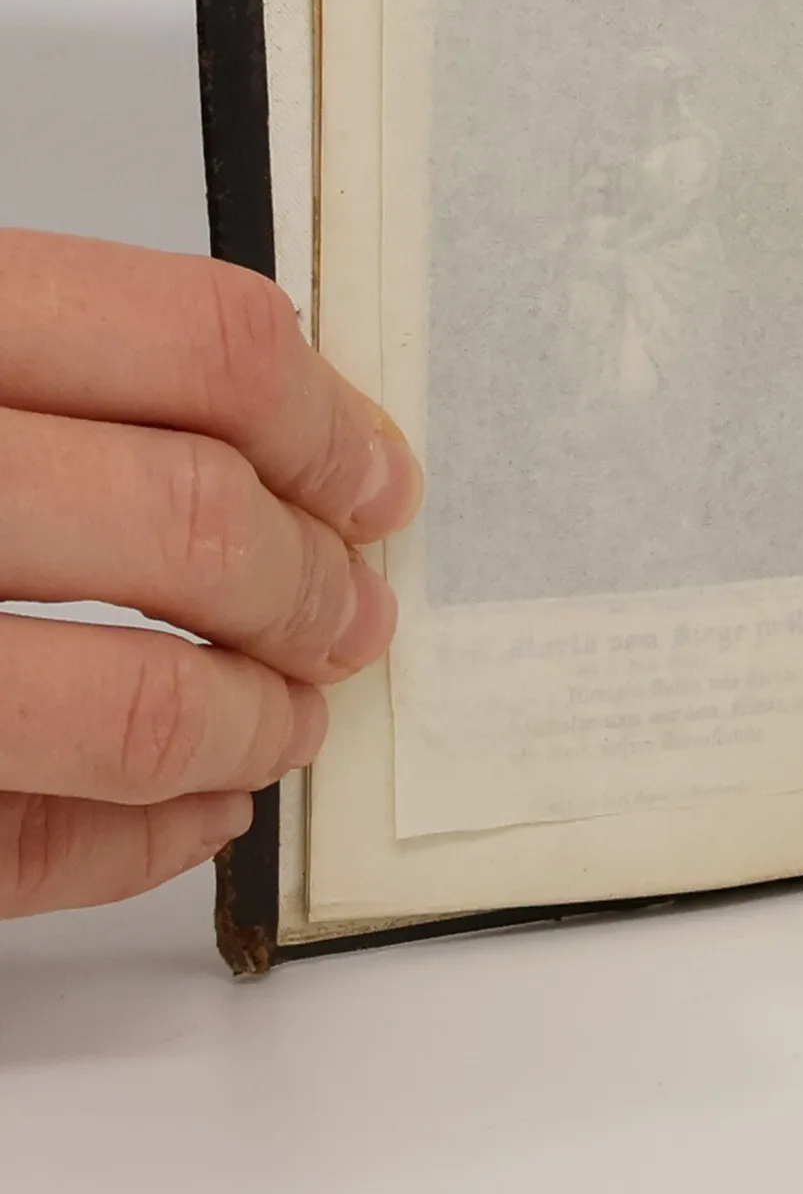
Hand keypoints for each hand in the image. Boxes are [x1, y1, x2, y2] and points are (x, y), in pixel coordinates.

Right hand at [0, 232, 419, 916]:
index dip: (326, 421)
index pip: (198, 342)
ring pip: (130, 707)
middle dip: (311, 585)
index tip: (375, 481)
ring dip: (254, 723)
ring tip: (286, 715)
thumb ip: (68, 377)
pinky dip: (144, 842)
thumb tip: (314, 450)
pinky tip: (195, 811)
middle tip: (351, 614)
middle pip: (189, 520)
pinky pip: (11, 851)